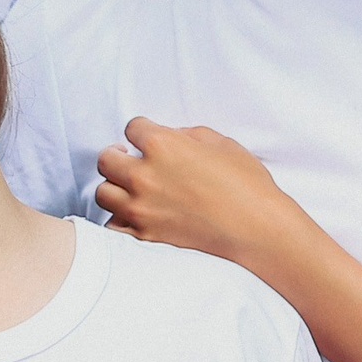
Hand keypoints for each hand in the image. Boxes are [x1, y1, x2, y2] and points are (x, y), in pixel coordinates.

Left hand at [95, 117, 300, 268]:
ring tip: (130, 187)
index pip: (131, 127)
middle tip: (129, 159)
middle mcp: (144, 175)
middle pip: (106, 159)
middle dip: (118, 155)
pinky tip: (133, 213)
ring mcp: (141, 207)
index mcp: (162, 145)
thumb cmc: (246, 183)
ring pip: (103, 192)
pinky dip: (119, 218)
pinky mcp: (145, 233)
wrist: (257, 228)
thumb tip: (169, 138)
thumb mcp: (219, 142)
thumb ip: (185, 135)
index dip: (142, 131)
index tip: (148, 138)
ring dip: (115, 186)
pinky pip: (113, 224)